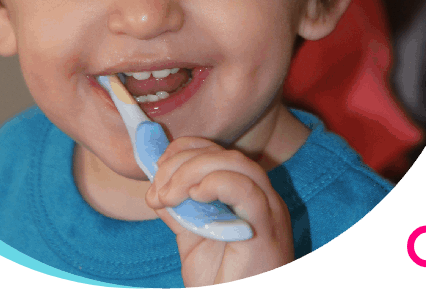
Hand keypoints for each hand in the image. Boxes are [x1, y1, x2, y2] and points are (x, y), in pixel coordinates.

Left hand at [145, 137, 293, 285]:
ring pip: (235, 164)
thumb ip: (179, 211)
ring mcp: (269, 211)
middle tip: (159, 189)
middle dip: (183, 162)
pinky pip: (246, 190)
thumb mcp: (193, 240)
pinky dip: (217, 182)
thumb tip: (156, 186)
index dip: (185, 150)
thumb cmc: (221, 283)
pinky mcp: (267, 230)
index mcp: (247, 195)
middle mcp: (262, 198)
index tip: (158, 167)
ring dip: (193, 170)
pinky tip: (196, 195)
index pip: (218, 152)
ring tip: (170, 195)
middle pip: (223, 154)